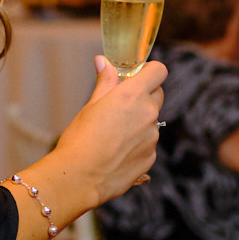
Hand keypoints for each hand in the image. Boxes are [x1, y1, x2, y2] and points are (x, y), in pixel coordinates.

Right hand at [51, 55, 165, 205]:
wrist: (80, 177)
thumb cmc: (80, 140)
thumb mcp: (91, 105)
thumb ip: (105, 82)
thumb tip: (103, 62)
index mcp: (132, 95)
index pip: (158, 71)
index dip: (150, 70)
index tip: (138, 75)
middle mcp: (148, 113)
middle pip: (157, 94)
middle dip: (143, 95)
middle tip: (121, 104)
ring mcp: (152, 137)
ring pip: (151, 121)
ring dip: (138, 122)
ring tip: (112, 134)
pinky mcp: (151, 157)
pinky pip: (147, 143)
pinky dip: (136, 143)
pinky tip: (116, 151)